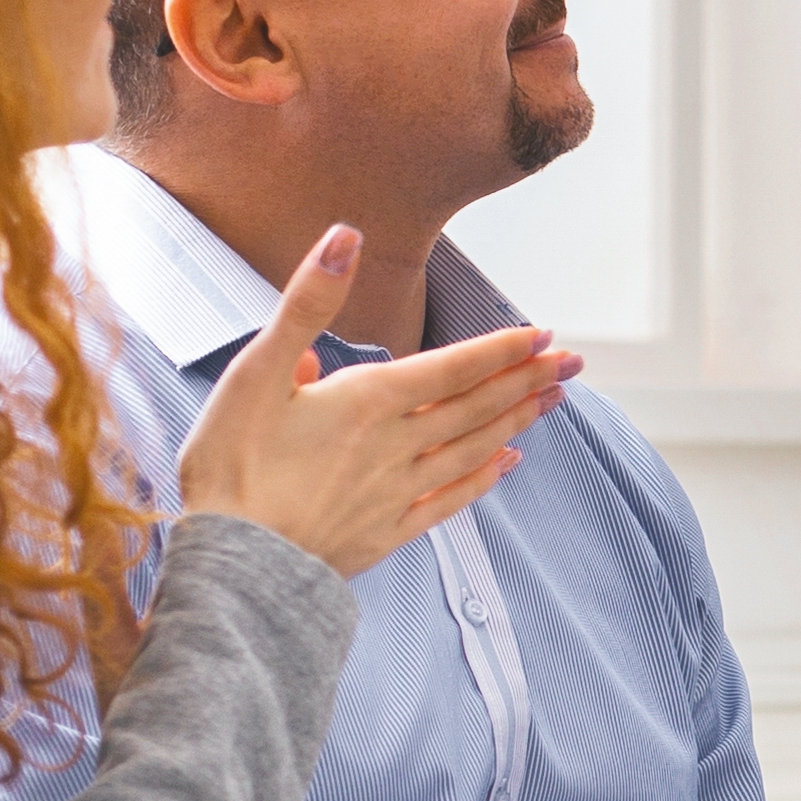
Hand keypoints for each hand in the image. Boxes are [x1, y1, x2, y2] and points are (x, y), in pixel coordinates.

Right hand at [177, 225, 572, 577]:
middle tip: (571, 362)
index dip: (501, 350)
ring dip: (516, 421)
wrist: (229, 563)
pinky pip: (450, 501)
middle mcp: (396, 445)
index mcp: (369, 401)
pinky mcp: (385, 533)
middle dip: (526, 380)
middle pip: (476, 406)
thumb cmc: (230, 462)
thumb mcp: (256, 370)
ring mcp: (396, 492)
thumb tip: (346, 238)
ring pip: (473, 449)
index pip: (454, 368)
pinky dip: (484, 479)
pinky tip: (507, 464)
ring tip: (552, 400)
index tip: (542, 334)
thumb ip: (307, 303)